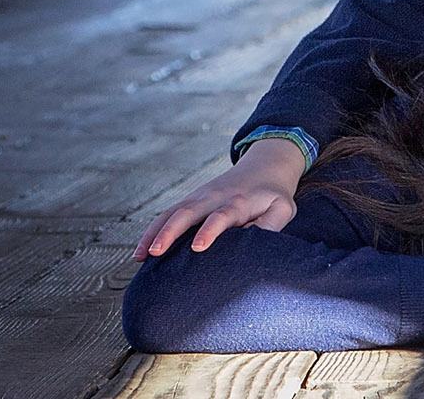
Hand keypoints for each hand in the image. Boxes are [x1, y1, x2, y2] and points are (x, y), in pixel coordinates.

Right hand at [133, 138, 305, 259]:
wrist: (264, 166)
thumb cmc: (274, 195)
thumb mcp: (283, 208)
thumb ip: (271, 224)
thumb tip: (252, 243)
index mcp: (239, 201)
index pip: (222, 215)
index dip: (210, 230)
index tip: (198, 247)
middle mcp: (214, 197)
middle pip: (188, 212)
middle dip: (170, 232)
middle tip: (156, 252)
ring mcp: (199, 197)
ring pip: (171, 212)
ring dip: (154, 233)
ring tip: (140, 256)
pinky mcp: (190, 200)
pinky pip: (167, 214)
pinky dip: (152, 231)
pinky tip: (141, 252)